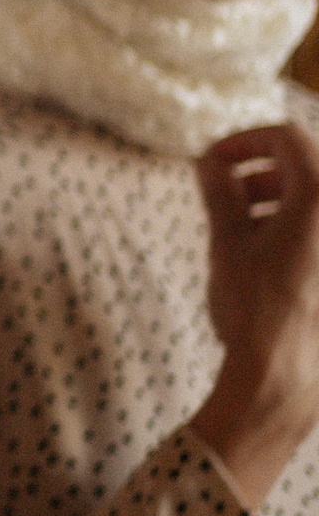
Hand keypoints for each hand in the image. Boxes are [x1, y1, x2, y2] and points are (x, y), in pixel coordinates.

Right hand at [195, 124, 318, 506]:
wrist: (284, 378)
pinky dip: (297, 229)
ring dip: (279, 200)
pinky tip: (267, 256)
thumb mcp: (227, 243)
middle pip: (307, 166)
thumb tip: (208, 161)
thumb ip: (219, 191)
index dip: (244, 141)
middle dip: (261, 173)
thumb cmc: (256, 310)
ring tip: (242, 229)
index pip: (286, 137)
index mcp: (318, 197)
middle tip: (224, 194)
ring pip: (316, 201)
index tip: (213, 160)